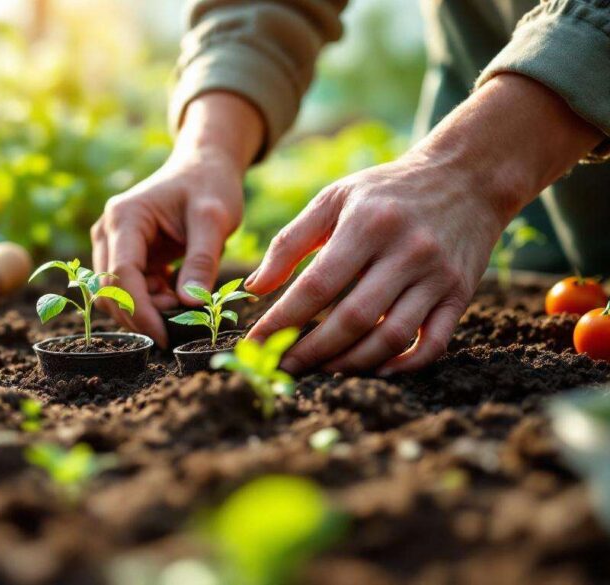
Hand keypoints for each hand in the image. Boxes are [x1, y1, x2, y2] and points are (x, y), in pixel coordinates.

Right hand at [91, 92, 262, 346]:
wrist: (203, 167)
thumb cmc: (209, 186)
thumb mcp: (214, 219)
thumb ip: (202, 261)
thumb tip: (190, 304)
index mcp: (124, 217)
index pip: (121, 274)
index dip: (139, 310)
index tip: (165, 337)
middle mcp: (107, 231)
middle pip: (110, 290)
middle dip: (142, 313)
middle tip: (182, 321)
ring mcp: (111, 244)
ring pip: (114, 295)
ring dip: (145, 309)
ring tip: (182, 300)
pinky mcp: (122, 255)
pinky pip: (127, 290)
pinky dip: (149, 301)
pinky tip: (177, 294)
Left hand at [246, 73, 602, 374]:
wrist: (466, 177)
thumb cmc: (385, 192)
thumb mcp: (334, 199)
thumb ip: (290, 242)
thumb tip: (254, 288)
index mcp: (367, 225)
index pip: (317, 286)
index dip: (282, 320)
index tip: (256, 343)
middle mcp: (405, 251)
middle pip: (353, 318)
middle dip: (312, 350)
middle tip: (284, 366)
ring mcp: (436, 276)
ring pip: (391, 336)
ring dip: (352, 362)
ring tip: (322, 369)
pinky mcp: (460, 294)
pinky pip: (434, 343)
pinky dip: (405, 365)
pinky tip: (375, 369)